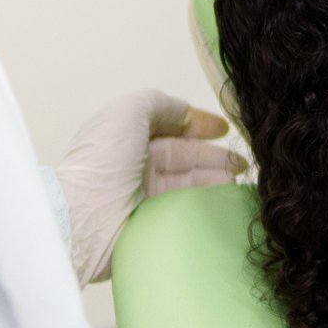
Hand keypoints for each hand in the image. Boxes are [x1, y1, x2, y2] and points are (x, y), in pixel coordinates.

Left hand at [56, 88, 247, 285]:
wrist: (84, 218)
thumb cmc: (104, 160)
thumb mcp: (128, 112)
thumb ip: (160, 103)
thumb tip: (186, 113)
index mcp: (128, 137)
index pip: (170, 129)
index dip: (197, 125)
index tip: (224, 128)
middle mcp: (137, 166)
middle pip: (184, 157)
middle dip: (214, 156)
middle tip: (242, 162)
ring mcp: (145, 197)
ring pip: (188, 183)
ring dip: (215, 179)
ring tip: (238, 180)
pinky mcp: (153, 224)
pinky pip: (186, 209)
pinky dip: (206, 202)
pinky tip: (225, 200)